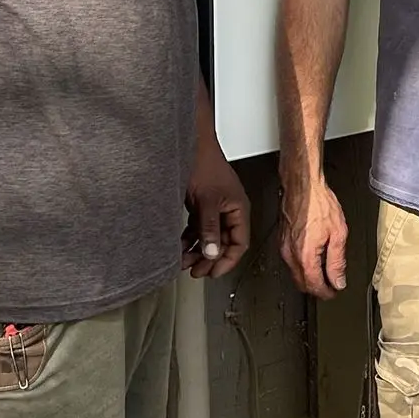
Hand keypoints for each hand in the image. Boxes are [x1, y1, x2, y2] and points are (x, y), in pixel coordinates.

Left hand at [184, 136, 249, 279]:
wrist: (191, 144)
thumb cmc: (204, 164)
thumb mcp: (207, 201)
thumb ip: (210, 229)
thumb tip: (212, 253)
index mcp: (239, 209)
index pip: (239, 243)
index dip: (227, 260)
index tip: (212, 272)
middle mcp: (229, 211)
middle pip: (224, 243)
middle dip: (209, 258)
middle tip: (196, 271)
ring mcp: (215, 208)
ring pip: (209, 238)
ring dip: (197, 251)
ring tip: (183, 261)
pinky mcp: (202, 205)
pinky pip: (198, 228)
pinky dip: (189, 238)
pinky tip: (179, 246)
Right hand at [279, 176, 347, 298]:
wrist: (302, 185)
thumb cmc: (319, 203)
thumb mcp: (338, 233)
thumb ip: (337, 261)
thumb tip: (338, 280)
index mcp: (305, 256)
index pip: (314, 285)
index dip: (326, 293)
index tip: (334, 291)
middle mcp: (291, 255)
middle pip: (302, 284)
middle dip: (317, 288)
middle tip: (331, 285)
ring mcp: (284, 247)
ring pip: (295, 274)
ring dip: (309, 278)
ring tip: (324, 273)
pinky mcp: (282, 240)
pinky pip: (291, 262)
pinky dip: (302, 266)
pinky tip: (312, 260)